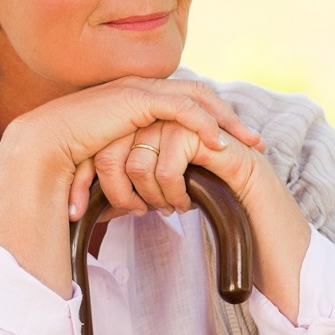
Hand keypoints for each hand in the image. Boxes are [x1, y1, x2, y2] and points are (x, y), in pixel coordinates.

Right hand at [0, 78, 263, 294]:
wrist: (39, 153)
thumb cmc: (68, 165)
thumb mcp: (110, 169)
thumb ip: (131, 175)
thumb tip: (146, 206)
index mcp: (133, 102)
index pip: (183, 104)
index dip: (212, 122)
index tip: (236, 146)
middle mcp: (137, 90)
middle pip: (197, 95)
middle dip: (229, 118)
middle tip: (255, 143)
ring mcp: (136, 90)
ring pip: (195, 97)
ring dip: (225, 120)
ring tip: (247, 144)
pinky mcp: (133, 98)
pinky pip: (179, 107)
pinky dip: (202, 123)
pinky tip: (219, 143)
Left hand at [87, 120, 313, 316]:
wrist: (258, 216)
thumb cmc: (207, 207)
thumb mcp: (153, 199)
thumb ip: (121, 191)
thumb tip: (76, 207)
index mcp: (144, 129)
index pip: (97, 148)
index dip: (84, 181)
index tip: (76, 213)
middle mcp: (160, 118)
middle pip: (110, 150)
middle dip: (116, 191)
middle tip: (137, 212)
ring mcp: (184, 121)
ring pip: (138, 157)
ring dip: (150, 193)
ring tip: (170, 207)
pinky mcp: (206, 132)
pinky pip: (169, 160)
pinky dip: (172, 189)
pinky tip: (186, 203)